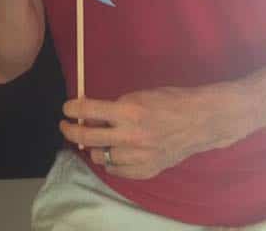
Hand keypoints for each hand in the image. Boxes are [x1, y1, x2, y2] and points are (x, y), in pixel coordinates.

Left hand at [60, 85, 244, 180]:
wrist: (200, 121)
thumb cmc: (169, 101)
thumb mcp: (138, 95)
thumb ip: (115, 107)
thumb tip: (90, 113)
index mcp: (128, 112)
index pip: (88, 111)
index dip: (72, 109)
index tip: (66, 109)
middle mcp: (130, 137)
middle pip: (88, 138)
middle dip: (70, 131)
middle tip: (66, 126)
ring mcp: (139, 157)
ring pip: (101, 157)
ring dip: (93, 148)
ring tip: (94, 140)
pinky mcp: (147, 170)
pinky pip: (118, 171)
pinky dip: (111, 162)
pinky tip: (113, 153)